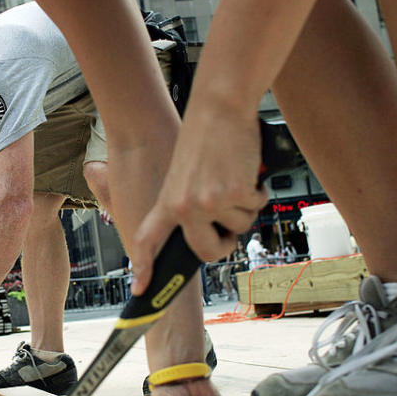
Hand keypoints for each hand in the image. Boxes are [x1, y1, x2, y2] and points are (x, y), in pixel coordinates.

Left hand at [131, 105, 265, 292]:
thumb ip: (183, 204)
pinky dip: (257, 191)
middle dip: (223, 245)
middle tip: (228, 232)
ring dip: (243, 207)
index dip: (143, 267)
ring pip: (238, 227)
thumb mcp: (180, 174)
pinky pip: (255, 207)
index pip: (148, 240)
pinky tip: (246, 171)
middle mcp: (186, 206)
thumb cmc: (202, 138)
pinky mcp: (236, 193)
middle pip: (207, 252)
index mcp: (167, 202)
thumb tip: (201, 230)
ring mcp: (211, 202)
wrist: (219, 107)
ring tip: (232, 178)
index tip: (139, 288)